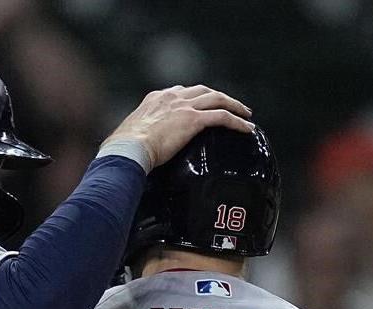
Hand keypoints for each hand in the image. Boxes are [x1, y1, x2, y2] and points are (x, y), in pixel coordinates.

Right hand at [102, 85, 253, 170]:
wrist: (128, 149)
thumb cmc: (125, 150)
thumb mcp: (133, 138)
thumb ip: (143, 139)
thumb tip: (140, 155)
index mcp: (156, 99)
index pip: (181, 91)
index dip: (197, 97)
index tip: (205, 104)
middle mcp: (171, 97)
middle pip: (203, 90)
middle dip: (220, 96)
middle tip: (233, 105)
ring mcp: (183, 106)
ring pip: (217, 99)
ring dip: (234, 105)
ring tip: (246, 115)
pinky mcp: (193, 120)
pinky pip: (222, 117)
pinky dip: (237, 122)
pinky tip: (247, 129)